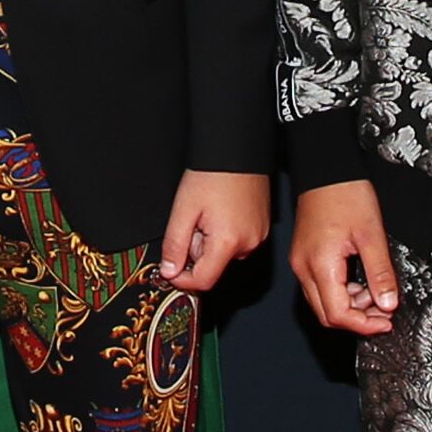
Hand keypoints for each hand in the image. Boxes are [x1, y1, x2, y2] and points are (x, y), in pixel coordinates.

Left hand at [157, 170, 268, 295]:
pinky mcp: (262, 228)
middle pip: (213, 265)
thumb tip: (169, 271)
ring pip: (224, 253)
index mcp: (228, 242)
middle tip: (193, 220)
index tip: (171, 268)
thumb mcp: (183, 210)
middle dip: (197, 250)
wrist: (237, 150)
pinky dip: (224, 232)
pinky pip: (237, 241)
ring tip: (209, 211)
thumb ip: (174, 245)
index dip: (182, 279)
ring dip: (211, 240)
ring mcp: (258, 236)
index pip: (203, 281)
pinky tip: (221, 210)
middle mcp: (248, 243)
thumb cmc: (213, 174)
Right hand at [290, 178, 400, 337]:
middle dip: (357, 319)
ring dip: (350, 307)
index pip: (338, 314)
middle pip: (327, 315)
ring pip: (323, 304)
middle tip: (383, 313)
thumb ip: (380, 273)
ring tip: (375, 294)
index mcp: (320, 264)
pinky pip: (321, 287)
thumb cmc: (345, 193)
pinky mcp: (304, 257)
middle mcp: (304, 268)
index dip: (364, 325)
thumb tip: (388, 303)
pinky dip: (341, 293)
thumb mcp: (372, 234)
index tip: (385, 322)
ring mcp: (301, 263)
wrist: (326, 170)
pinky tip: (360, 283)